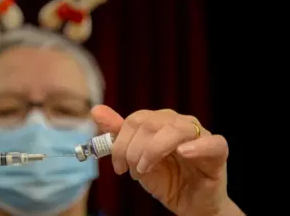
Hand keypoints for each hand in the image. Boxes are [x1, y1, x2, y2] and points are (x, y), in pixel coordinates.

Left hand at [92, 105, 242, 215]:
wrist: (190, 203)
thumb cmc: (166, 179)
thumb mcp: (136, 158)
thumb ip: (118, 134)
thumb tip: (96, 110)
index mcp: (160, 122)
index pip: (135, 119)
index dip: (120, 142)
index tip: (117, 166)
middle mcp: (179, 123)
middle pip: (150, 123)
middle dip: (133, 149)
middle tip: (131, 171)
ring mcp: (200, 135)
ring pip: (175, 130)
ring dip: (153, 151)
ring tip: (146, 169)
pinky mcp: (218, 152)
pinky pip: (213, 143)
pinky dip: (197, 147)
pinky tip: (183, 153)